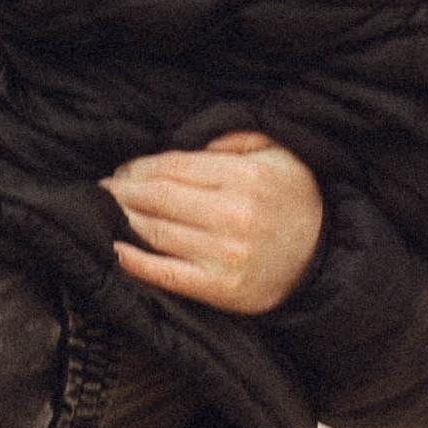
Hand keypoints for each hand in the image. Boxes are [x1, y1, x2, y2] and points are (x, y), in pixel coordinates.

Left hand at [105, 131, 324, 313]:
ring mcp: (225, 255)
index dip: (140, 167)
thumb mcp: (278, 153)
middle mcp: (233, 216)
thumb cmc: (293, 200)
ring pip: (157, 231)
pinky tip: (115, 249)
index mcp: (245, 178)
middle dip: (123, 190)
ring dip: (123, 219)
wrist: (323, 258)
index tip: (122, 169)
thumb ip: (235, 138)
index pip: (174, 166)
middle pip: (159, 198)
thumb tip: (186, 141)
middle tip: (104, 188)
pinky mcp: (221, 289)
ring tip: (105, 210)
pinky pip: (167, 274)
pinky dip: (135, 262)